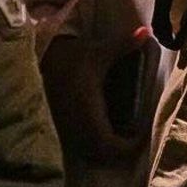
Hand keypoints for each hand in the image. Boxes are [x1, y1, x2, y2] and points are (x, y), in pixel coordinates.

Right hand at [40, 24, 152, 162]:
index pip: (110, 146)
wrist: (40, 59)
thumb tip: (147, 31)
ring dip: (108, 147)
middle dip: (121, 149)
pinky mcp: (61, 126)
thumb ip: (124, 44)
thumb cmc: (71, 56)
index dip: (128, 146)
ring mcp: (67, 128)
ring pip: (91, 152)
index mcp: (88, 113)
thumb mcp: (99, 51)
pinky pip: (82, 144)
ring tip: (123, 131)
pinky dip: (96, 142)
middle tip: (136, 134)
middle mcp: (78, 126)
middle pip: (103, 154)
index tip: (142, 134)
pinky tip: (106, 126)